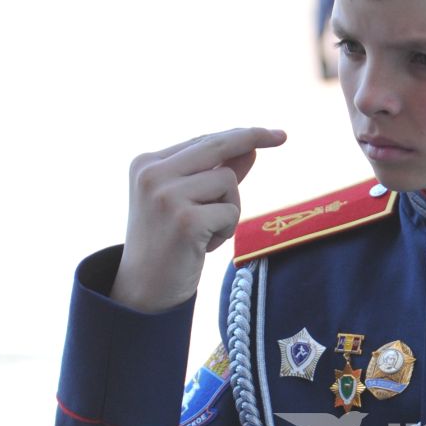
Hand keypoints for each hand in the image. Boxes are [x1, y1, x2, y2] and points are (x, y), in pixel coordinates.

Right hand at [110, 126, 285, 311]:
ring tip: (205, 233)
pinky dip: (226, 231)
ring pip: (228, 182)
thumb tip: (250, 148)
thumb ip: (214, 174)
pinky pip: (230, 212)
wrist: (143, 291)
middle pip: (217, 145)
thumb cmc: (168, 245)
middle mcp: (152, 173)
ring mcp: (166, 195)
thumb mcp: (188, 202)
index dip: (239, 136)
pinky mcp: (185, 220)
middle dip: (253, 137)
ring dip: (229, 209)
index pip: (202, 141)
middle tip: (283, 135)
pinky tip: (203, 247)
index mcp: (147, 164)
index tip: (270, 134)